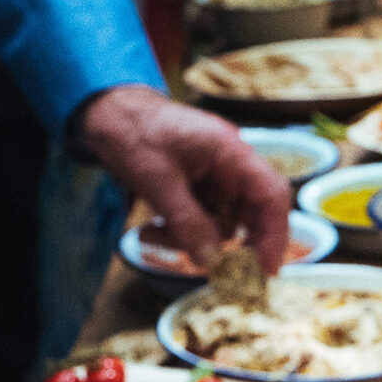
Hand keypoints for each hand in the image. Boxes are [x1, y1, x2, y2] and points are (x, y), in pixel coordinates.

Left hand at [76, 85, 291, 270]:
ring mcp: (214, 176)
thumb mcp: (158, 181)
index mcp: (230, 152)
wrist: (105, 112)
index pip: (272, 194)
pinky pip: (202, 217)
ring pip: (222, 221)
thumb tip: (212, 262)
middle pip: (252, 212)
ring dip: (192, 238)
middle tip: (211, 269)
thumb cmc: (132, 133)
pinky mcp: (197, 186)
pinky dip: (180, 230)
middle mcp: (230, 164)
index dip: (276, 233)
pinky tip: (151, 229)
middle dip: (228, 242)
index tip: (267, 269)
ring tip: (152, 235)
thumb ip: (187, 222)